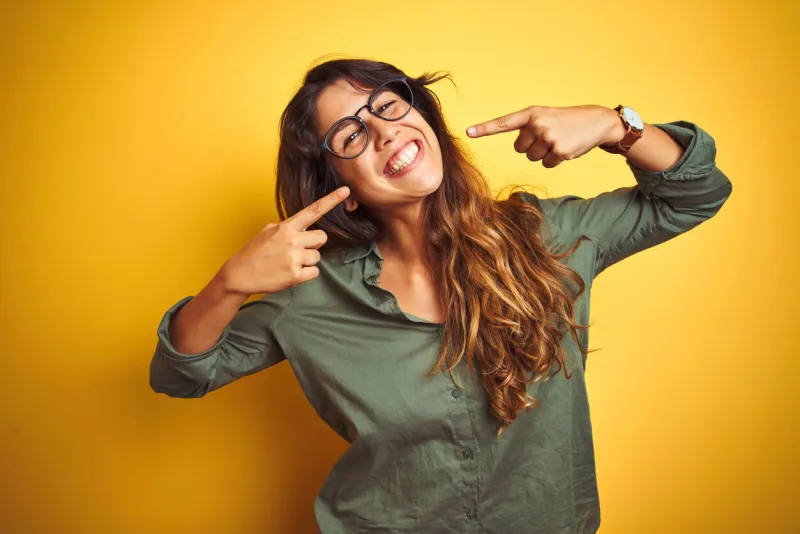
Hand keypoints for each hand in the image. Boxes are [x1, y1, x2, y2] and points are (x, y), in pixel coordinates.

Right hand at [219, 186, 350, 295]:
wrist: (240, 274)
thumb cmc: (254, 252)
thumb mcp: (267, 231)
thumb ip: (286, 227)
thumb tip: (300, 227)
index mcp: (286, 227)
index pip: (313, 210)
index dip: (331, 200)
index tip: (345, 191)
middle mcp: (293, 240)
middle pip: (322, 238)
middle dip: (313, 244)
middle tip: (297, 250)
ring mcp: (294, 258)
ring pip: (317, 257)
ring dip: (307, 261)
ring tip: (288, 263)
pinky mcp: (295, 276)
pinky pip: (314, 272)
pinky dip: (305, 274)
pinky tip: (290, 272)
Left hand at [466, 105, 622, 167]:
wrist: (597, 121)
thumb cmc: (567, 121)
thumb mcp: (546, 116)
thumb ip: (528, 127)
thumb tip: (519, 147)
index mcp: (532, 113)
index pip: (504, 123)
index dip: (485, 129)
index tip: (468, 132)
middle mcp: (537, 124)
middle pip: (519, 149)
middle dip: (532, 147)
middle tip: (548, 137)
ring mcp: (548, 137)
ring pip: (531, 158)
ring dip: (544, 154)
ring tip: (558, 141)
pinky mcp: (558, 150)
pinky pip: (546, 164)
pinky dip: (555, 161)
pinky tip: (565, 148)